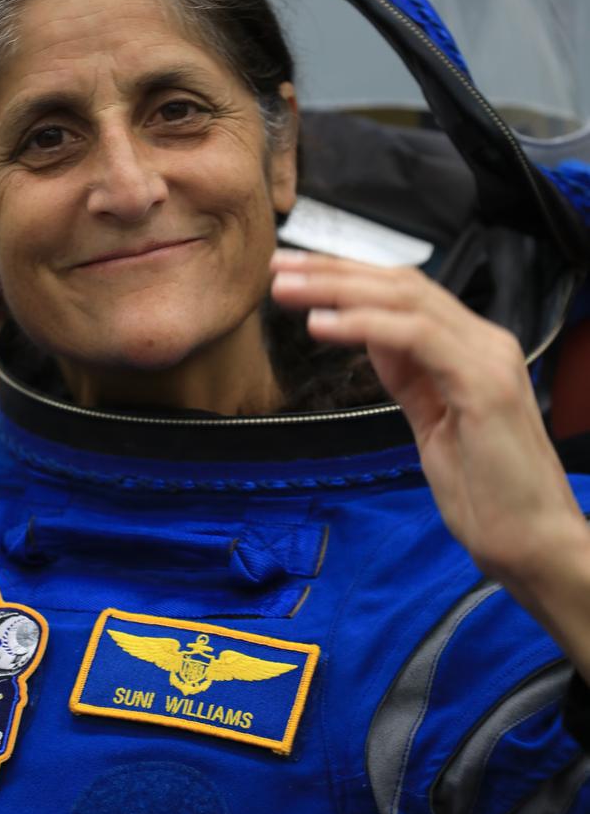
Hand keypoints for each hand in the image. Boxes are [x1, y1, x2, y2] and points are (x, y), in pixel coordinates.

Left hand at [270, 250, 588, 593]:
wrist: (534, 546)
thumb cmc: (488, 495)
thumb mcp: (434, 423)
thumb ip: (409, 376)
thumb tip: (370, 338)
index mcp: (474, 349)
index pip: (406, 293)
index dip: (349, 277)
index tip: (296, 274)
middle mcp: (486, 342)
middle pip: (402, 285)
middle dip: (334, 271)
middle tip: (279, 267)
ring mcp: (488, 358)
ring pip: (405, 300)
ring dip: (338, 289)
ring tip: (287, 289)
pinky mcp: (484, 385)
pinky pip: (415, 337)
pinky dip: (363, 325)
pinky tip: (321, 325)